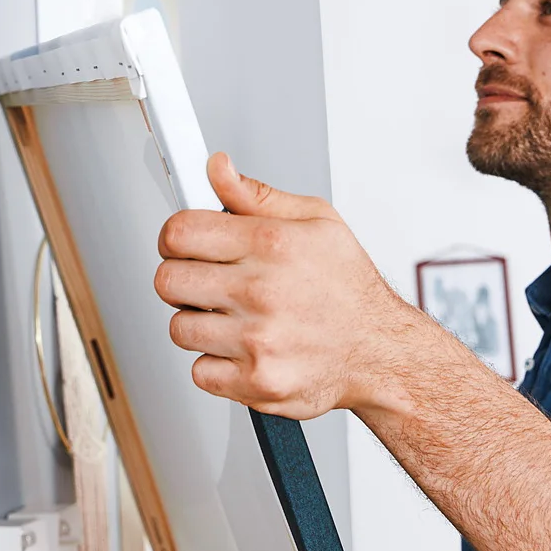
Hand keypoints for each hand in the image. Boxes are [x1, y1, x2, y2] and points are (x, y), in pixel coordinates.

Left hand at [154, 153, 421, 417]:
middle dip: (182, 280)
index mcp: (271, 244)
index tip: (182, 245)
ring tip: (235, 318)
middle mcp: (262, 291)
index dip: (174, 237)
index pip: (179, 232)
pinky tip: (244, 349)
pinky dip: (216, 365)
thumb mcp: (316, 221)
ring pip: (180, 327)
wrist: (382, 353)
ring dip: (200, 324)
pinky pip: (199, 372)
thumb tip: (217, 168)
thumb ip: (256, 195)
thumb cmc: (349, 288)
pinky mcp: (257, 382)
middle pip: (168, 281)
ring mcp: (258, 340)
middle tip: (208, 283)